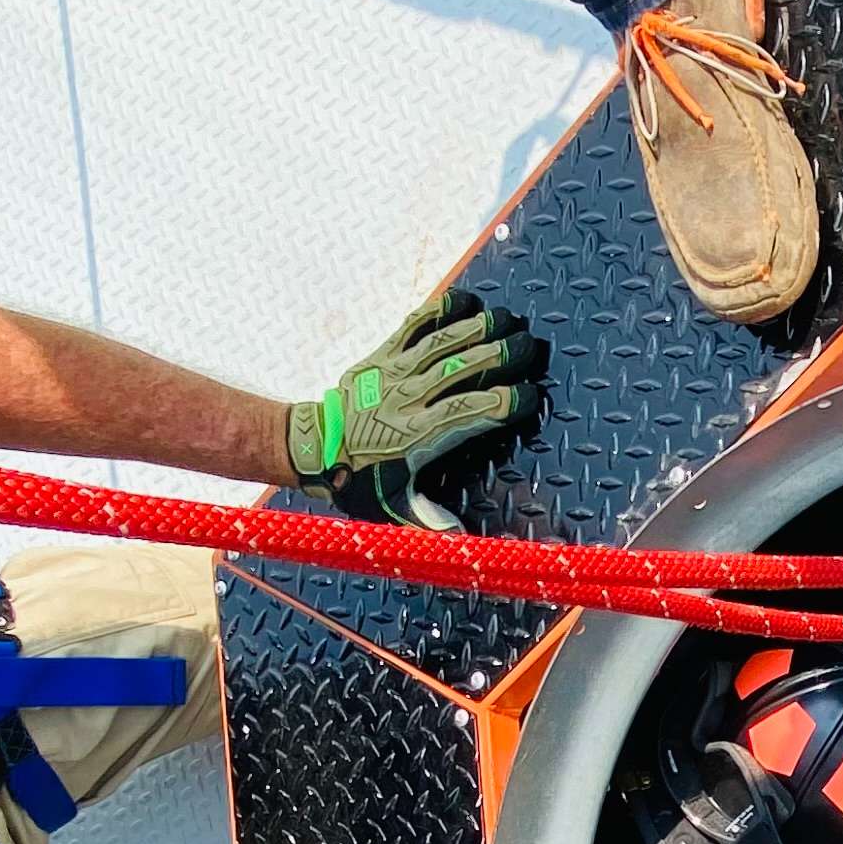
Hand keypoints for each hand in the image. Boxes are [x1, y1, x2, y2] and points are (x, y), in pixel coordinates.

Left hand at [287, 294, 546, 517]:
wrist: (312, 447)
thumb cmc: (357, 479)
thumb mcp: (391, 507)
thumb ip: (428, 523)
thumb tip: (461, 544)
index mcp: (417, 436)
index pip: (467, 414)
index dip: (500, 403)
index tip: (527, 397)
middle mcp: (408, 399)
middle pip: (460, 370)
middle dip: (498, 355)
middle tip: (531, 346)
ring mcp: (395, 373)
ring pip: (441, 344)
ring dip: (476, 329)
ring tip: (507, 318)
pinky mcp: (382, 355)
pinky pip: (414, 326)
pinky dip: (439, 311)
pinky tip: (465, 299)